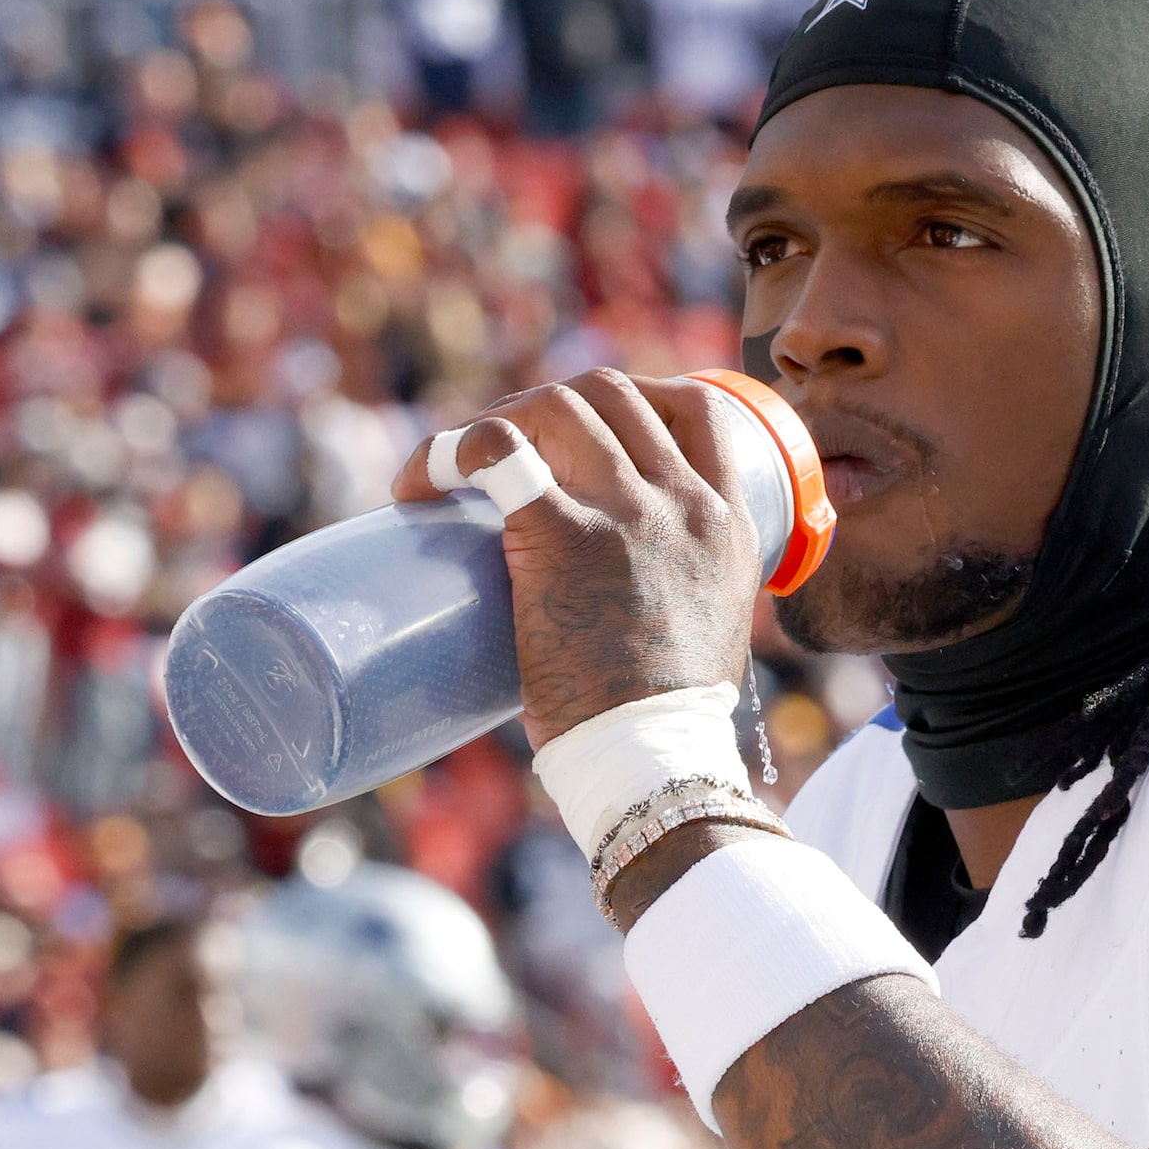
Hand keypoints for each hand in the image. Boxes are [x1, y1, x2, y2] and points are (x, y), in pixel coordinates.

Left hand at [391, 369, 762, 746]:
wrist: (654, 756)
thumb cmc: (668, 719)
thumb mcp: (710, 629)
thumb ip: (682, 592)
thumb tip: (627, 600)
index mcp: (730, 522)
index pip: (699, 408)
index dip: (638, 396)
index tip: (590, 425)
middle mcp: (685, 502)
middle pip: (615, 392)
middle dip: (548, 403)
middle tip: (503, 446)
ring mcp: (628, 512)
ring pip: (558, 405)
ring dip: (497, 418)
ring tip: (453, 463)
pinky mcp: (565, 535)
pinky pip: (498, 453)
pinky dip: (449, 451)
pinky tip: (418, 484)